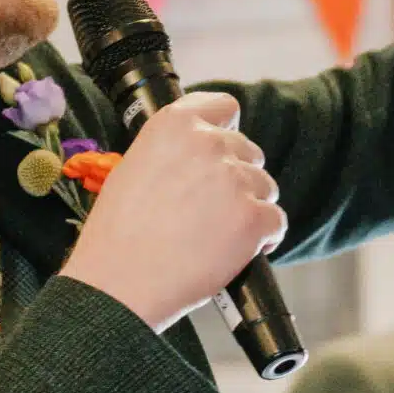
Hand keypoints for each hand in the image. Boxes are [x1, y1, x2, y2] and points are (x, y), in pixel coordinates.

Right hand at [61, 91, 285, 331]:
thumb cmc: (117, 236)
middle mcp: (209, 144)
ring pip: (265, 186)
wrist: (119, 284)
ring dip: (249, 208)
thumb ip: (172, 154)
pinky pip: (276, 221)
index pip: (224, 107)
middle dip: (236, 178)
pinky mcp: (254, 217)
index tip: (221, 151)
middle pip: (248, 151)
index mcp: (175, 125)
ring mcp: (235, 180)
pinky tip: (237, 252)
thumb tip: (197, 161)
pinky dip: (263, 237)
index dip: (226, 131)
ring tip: (218, 235)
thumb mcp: (132, 170)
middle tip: (211, 210)